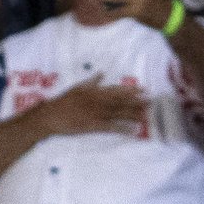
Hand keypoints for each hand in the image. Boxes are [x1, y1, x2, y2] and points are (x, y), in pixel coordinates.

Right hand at [37, 79, 153, 139]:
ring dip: (133, 113)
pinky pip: (111, 127)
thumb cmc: (63, 101)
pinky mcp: (94, 126)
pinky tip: (133, 130)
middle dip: (137, 101)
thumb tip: (101, 73)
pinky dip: (123, 128)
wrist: (52, 116)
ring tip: (146, 114)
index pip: (116, 89)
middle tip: (151, 101)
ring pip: (119, 113)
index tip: (143, 89)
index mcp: (94, 91)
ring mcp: (97, 113)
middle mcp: (98, 101)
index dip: (130, 90)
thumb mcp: (77, 87)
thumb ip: (91, 81)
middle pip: (121, 101)